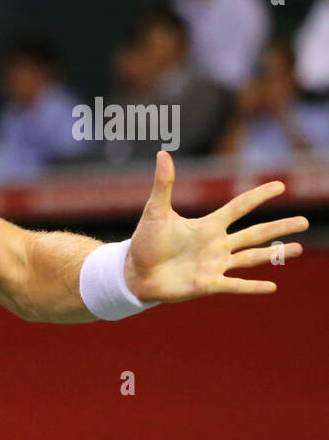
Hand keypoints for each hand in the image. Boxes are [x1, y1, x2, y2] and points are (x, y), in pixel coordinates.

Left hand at [124, 151, 307, 302]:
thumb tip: (162, 153)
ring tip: (298, 248)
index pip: (239, 207)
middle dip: (279, 227)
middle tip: (304, 221)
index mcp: (207, 226)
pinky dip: (253, 286)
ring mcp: (214, 265)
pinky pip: (235, 285)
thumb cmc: (145, 242)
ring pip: (252, 257)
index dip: (258, 195)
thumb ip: (163, 184)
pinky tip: (273, 286)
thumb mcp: (155, 211)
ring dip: (275, 254)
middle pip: (254, 234)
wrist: (134, 273)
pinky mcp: (208, 285)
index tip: (280, 184)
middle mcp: (216, 245)